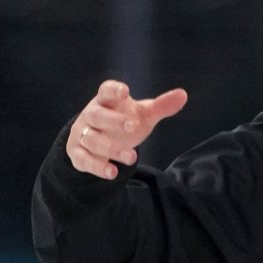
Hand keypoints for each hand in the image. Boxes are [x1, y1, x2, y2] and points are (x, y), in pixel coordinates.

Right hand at [66, 80, 189, 179]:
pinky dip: (98, 167)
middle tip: (133, 127)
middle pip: (97, 115)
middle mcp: (91, 115)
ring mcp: (83, 134)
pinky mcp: (78, 153)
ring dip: (111, 149)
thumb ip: (161, 106)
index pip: (106, 91)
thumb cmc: (121, 121)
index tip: (125, 91)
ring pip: (92, 140)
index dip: (114, 90)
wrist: (95, 140)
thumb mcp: (142, 114)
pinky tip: (113, 172)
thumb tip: (183, 94)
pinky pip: (85, 159)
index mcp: (106, 101)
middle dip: (114, 121)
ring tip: (133, 157)